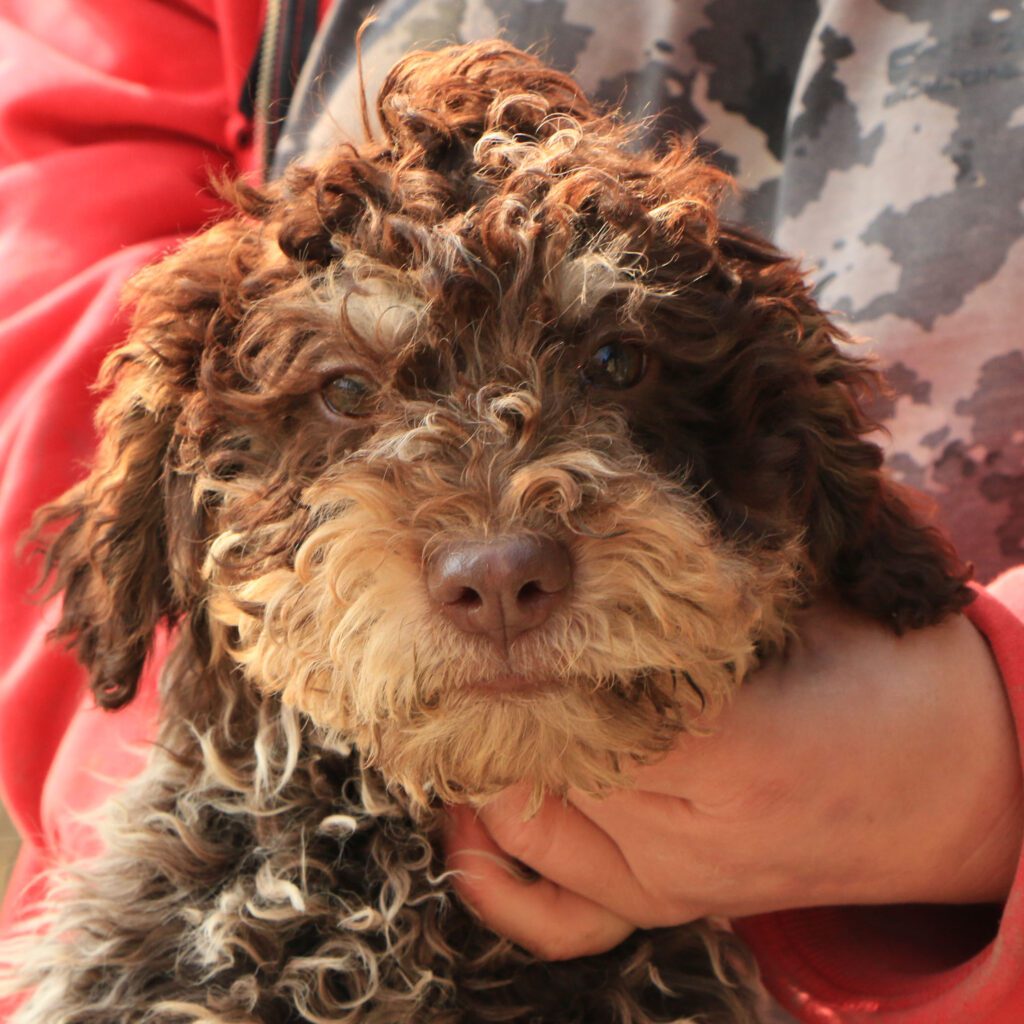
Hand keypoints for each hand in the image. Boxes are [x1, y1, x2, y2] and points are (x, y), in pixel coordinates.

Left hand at [444, 602, 1022, 960]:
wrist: (959, 788)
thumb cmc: (889, 679)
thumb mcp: (813, 609)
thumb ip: (707, 597)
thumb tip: (593, 560)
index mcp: (732, 746)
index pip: (574, 695)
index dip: (513, 648)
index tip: (469, 606)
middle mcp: (688, 833)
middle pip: (534, 755)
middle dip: (479, 694)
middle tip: (437, 636)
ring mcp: (670, 882)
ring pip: (524, 823)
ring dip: (477, 760)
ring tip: (446, 703)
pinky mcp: (664, 903)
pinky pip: (555, 918)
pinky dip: (499, 878)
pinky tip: (468, 827)